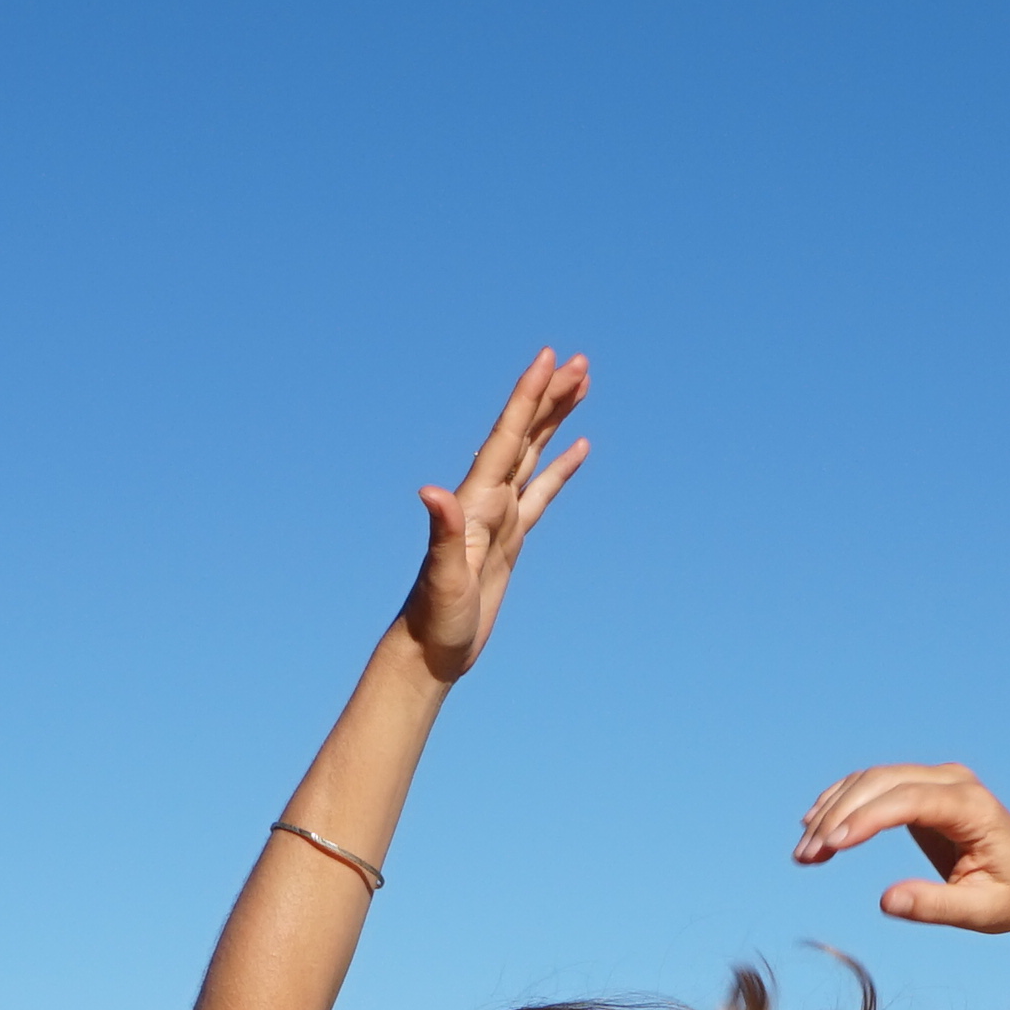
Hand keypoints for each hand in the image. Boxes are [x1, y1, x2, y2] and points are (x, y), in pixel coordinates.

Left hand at [402, 348, 590, 679]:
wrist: (430, 650)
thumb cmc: (434, 618)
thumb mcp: (442, 576)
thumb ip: (441, 532)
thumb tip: (431, 492)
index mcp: (476, 501)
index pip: (507, 437)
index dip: (527, 397)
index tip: (548, 359)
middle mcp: (486, 500)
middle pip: (525, 435)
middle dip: (550, 397)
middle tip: (579, 362)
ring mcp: (500, 517)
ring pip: (534, 454)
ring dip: (555, 420)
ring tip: (580, 385)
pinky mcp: (511, 539)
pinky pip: (541, 493)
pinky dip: (560, 468)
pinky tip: (578, 448)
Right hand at [792, 764, 1009, 935]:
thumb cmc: (1009, 898)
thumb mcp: (979, 912)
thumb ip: (935, 906)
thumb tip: (887, 901)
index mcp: (972, 807)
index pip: (908, 799)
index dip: (866, 818)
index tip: (831, 845)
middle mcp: (953, 782)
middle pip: (882, 783)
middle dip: (838, 816)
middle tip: (804, 856)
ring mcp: (937, 780)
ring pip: (871, 781)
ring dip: (833, 812)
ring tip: (804, 853)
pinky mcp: (922, 790)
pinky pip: (875, 788)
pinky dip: (843, 804)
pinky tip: (817, 828)